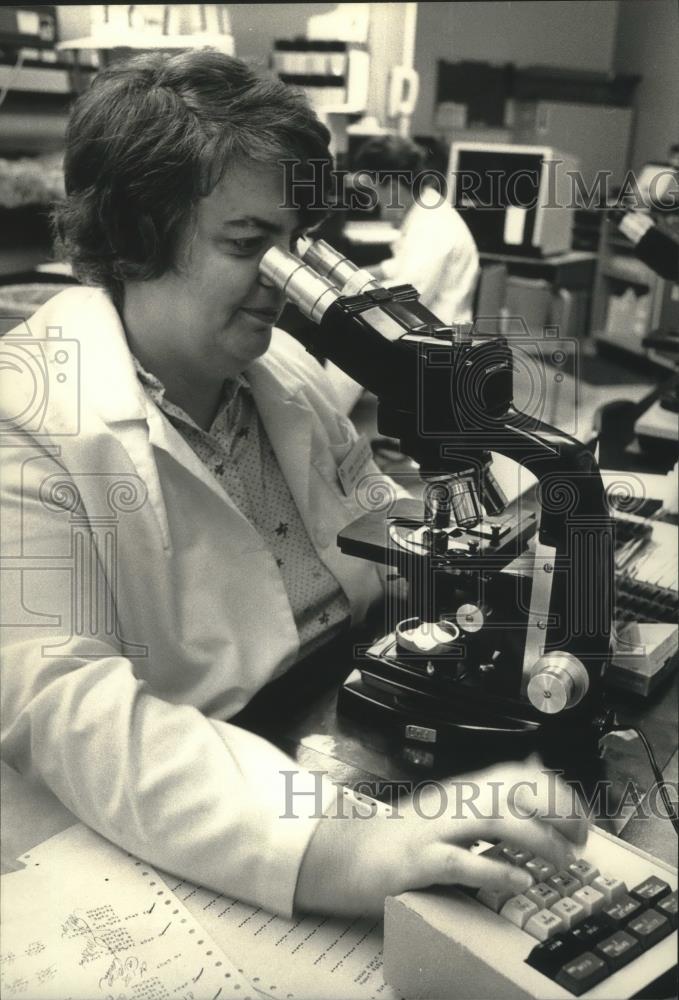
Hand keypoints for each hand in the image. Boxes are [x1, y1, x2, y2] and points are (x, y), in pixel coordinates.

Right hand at [295, 759, 587, 916]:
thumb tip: (536, 767)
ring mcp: (436, 830)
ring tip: (561, 861)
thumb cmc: (408, 834)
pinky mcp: (419, 862)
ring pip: (493, 821)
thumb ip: (492, 789)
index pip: (520, 776)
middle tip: (580, 840)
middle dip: (555, 812)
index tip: (582, 820)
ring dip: (535, 840)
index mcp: (465, 789)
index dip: (557, 794)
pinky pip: (461, 863)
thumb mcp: (455, 804)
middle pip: (513, 792)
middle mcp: (454, 802)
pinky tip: (519, 880)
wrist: (352, 852)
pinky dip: (495, 871)